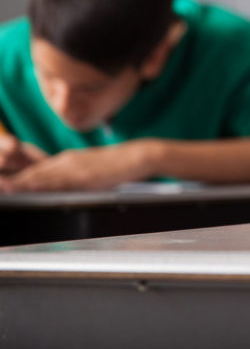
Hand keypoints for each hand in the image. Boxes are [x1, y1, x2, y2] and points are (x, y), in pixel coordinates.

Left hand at [0, 141, 152, 192]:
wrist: (137, 157)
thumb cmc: (118, 167)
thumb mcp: (91, 172)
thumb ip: (74, 179)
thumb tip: (61, 191)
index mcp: (65, 161)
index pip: (33, 170)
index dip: (13, 177)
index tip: (0, 182)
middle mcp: (64, 162)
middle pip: (30, 172)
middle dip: (9, 179)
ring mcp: (71, 168)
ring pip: (37, 176)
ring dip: (15, 182)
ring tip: (0, 186)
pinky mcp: (81, 176)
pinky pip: (53, 182)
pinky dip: (35, 184)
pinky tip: (22, 187)